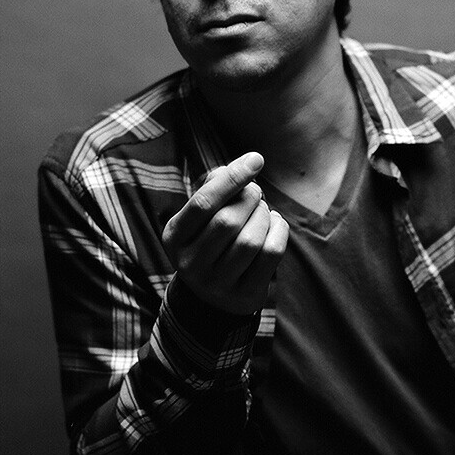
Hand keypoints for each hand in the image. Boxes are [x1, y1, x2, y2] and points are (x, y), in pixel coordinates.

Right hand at [162, 152, 288, 315]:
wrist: (214, 295)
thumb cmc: (211, 238)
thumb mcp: (202, 214)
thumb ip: (216, 185)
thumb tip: (244, 165)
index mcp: (174, 237)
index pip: (203, 203)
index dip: (232, 178)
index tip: (256, 159)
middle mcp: (190, 264)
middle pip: (228, 221)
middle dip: (251, 199)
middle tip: (256, 194)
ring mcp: (216, 284)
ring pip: (251, 240)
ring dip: (265, 216)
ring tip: (263, 211)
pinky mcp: (244, 295)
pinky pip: (270, 254)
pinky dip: (279, 231)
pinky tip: (274, 225)